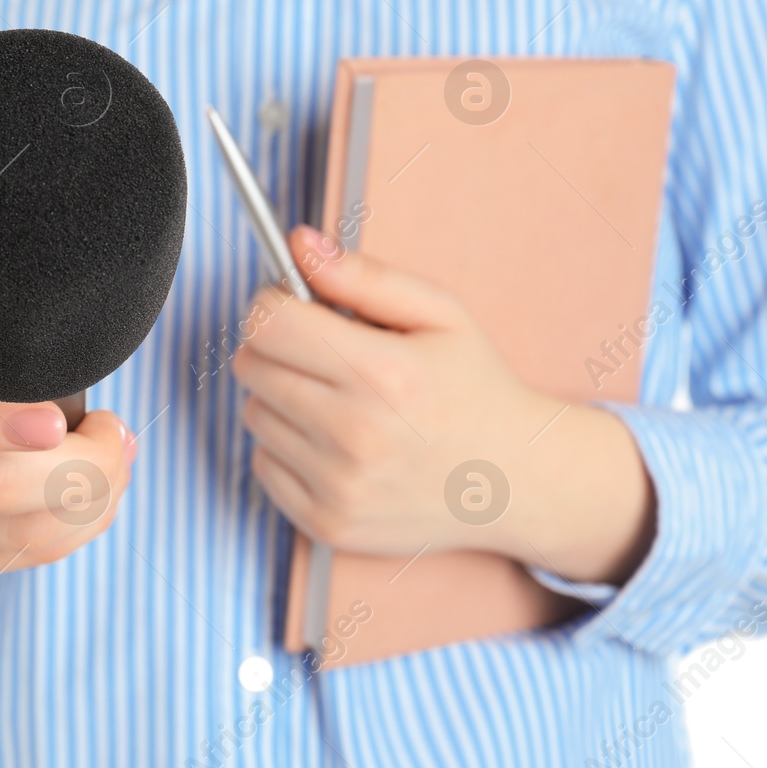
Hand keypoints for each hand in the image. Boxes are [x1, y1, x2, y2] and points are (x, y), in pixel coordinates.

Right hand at [0, 311, 135, 579]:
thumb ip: (11, 332)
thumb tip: (88, 373)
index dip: (15, 423)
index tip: (66, 419)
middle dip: (87, 468)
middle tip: (114, 434)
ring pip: (16, 534)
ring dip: (92, 504)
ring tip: (111, 463)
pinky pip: (10, 560)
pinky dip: (70, 533)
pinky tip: (84, 500)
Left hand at [231, 226, 653, 583]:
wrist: (515, 481)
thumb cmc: (476, 390)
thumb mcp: (441, 314)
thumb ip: (364, 275)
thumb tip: (299, 245)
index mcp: (384, 373)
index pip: (268, 324)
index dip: (272, 303)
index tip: (293, 306)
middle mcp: (356, 434)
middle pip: (251, 367)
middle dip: (277, 348)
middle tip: (321, 353)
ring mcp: (339, 485)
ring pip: (252, 415)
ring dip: (281, 398)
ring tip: (336, 399)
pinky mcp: (327, 522)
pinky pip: (263, 466)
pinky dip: (286, 448)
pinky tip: (333, 441)